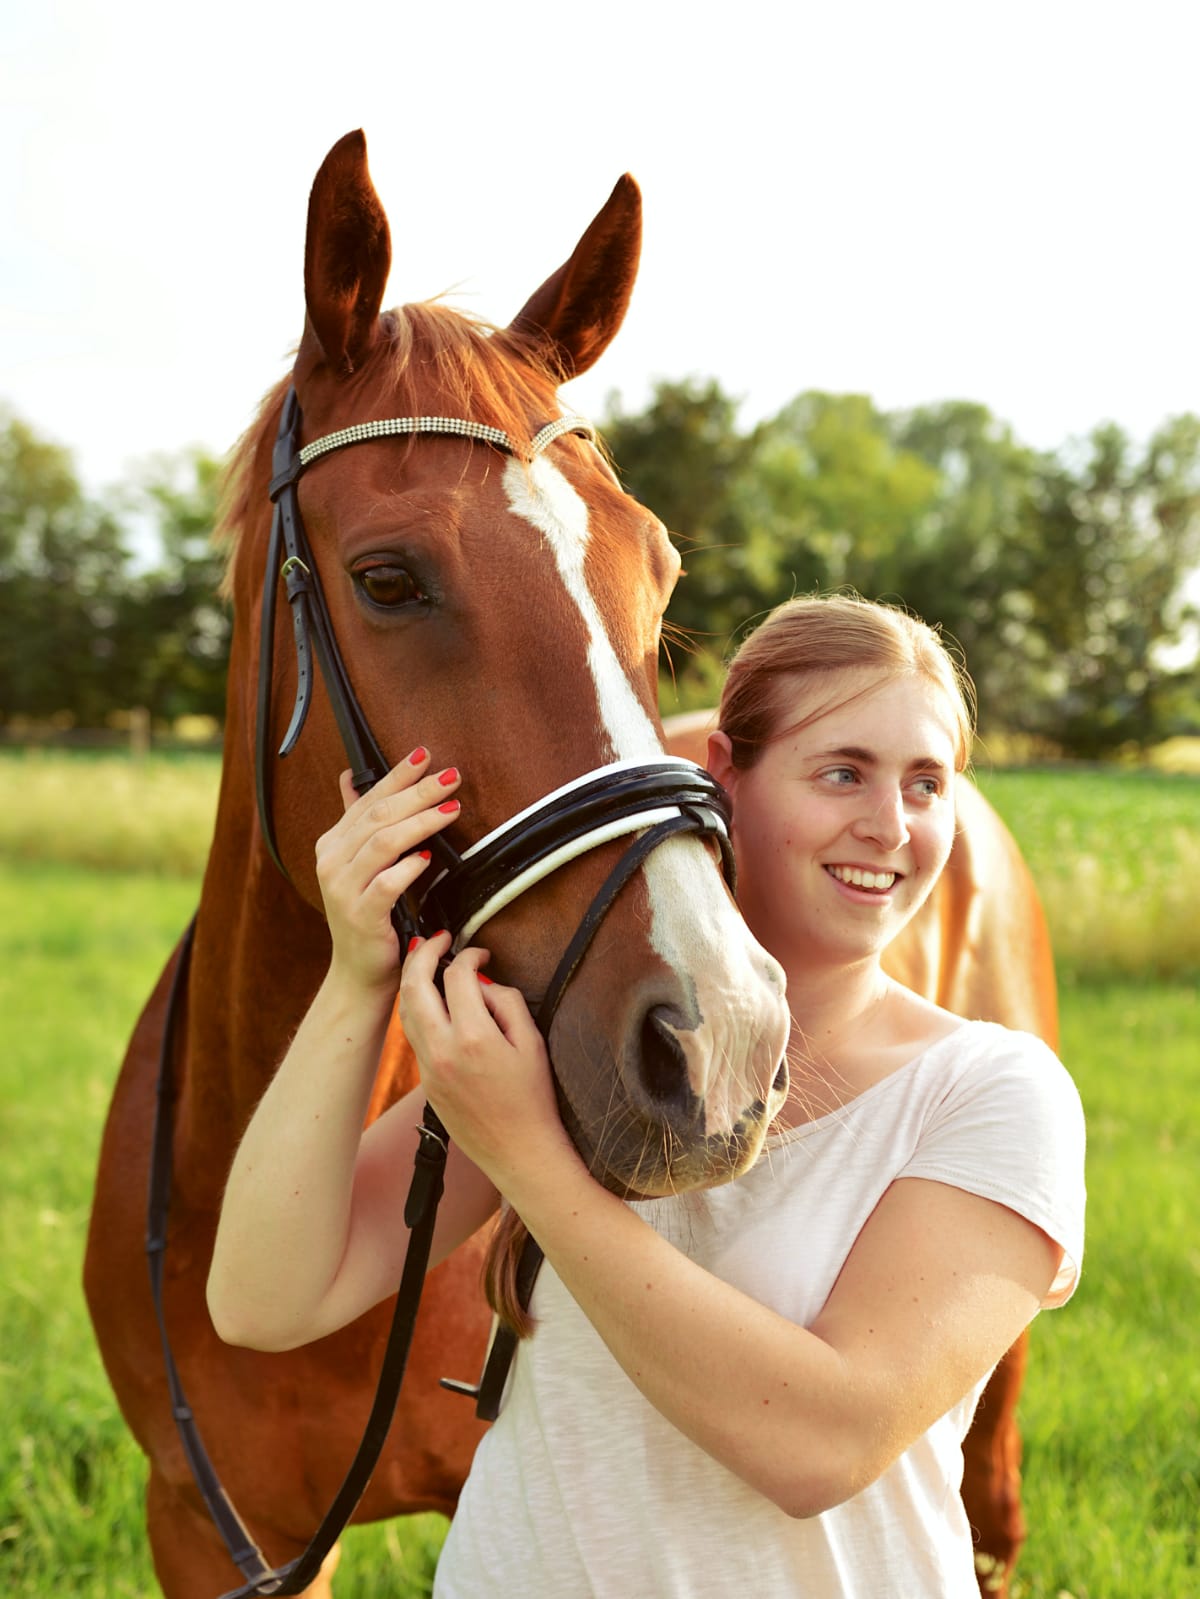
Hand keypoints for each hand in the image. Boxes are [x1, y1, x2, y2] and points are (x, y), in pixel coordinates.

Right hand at [314, 748, 460, 995]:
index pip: (368, 799)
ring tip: (451, 809)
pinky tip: (428, 857)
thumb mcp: (360, 864)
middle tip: (451, 776)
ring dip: (421, 822)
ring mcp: (342, 889)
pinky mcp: (360, 915)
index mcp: (332, 843)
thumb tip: (349, 777)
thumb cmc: (369, 914)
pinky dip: (409, 867)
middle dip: (418, 792)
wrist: (358, 971)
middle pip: (378, 816)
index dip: (398, 775)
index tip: (425, 754)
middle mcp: (332, 862)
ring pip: (383, 843)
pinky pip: (386, 884)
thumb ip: (357, 821)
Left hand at [398, 933, 575, 1191]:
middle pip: (415, 985)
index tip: (480, 952)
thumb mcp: (532, 1042)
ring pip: (406, 1009)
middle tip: (438, 939)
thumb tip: (482, 981)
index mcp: (473, 1037)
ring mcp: (429, 1067)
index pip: (458, 976)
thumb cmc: (534, 1099)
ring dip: (414, 980)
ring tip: (429, 962)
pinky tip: (433, 1000)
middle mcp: (443, 1050)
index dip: (469, 954)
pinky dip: (418, 1008)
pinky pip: (413, 1033)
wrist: (519, 1152)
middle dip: (423, 953)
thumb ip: (506, 1002)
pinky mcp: (425, 1081)